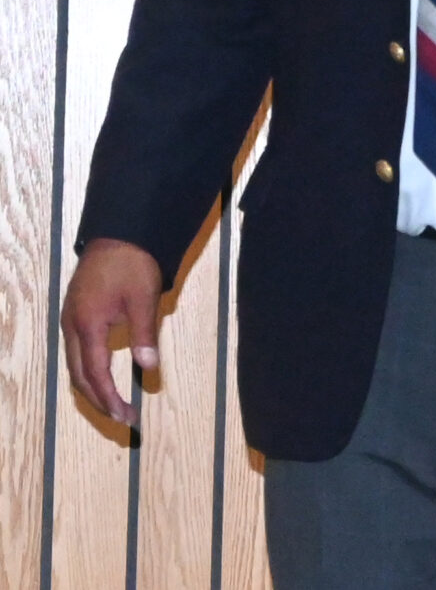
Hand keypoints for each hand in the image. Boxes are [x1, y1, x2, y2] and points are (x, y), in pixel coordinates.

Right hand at [61, 238, 162, 424]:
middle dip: (99, 400)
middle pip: (80, 375)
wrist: (119, 233)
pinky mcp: (75, 315)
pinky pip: (77, 353)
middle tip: (124, 418)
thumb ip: (144, 334)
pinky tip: (103, 379)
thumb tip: (149, 367)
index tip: (126, 416)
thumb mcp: (143, 298)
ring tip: (114, 406)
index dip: (109, 397)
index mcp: (87, 324)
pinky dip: (89, 372)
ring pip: (75, 366)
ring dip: (93, 388)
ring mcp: (70, 321)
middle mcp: (72, 327)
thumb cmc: (133, 263)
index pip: (95, 373)